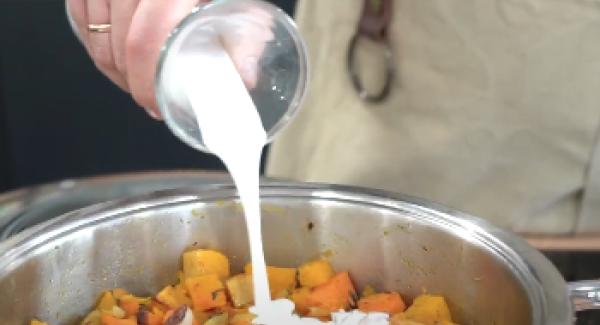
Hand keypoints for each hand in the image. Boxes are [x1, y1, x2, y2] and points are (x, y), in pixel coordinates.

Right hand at [67, 0, 272, 119]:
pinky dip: (96, 42)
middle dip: (134, 81)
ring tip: (138, 81)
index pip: (146, 38)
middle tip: (151, 99)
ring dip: (115, 67)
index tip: (156, 103)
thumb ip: (245, 36)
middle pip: (120, 41)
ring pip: (96, 32)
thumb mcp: (238, 1)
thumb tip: (245, 78)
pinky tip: (118, 57)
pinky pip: (81, 15)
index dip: (147, 80)